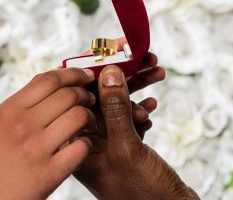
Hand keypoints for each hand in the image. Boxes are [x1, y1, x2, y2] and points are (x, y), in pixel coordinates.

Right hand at [0, 68, 97, 199]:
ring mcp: (34, 150)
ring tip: (90, 123)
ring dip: (89, 117)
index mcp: (6, 111)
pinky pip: (80, 149)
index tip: (83, 75)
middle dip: (85, 93)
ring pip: (78, 117)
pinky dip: (86, 144)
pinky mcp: (47, 175)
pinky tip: (83, 147)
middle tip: (90, 98)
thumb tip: (44, 90)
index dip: (71, 73)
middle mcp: (20, 125)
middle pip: (67, 94)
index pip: (47, 79)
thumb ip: (17, 109)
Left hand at [74, 65, 199, 199]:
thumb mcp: (127, 148)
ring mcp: (103, 143)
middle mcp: (84, 139)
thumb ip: (114, 110)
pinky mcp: (121, 147)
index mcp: (74, 140)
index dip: (95, 66)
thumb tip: (107, 71)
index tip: (117, 47)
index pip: (76, 92)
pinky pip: (126, 118)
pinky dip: (140, 108)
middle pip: (96, 93)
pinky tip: (152, 105)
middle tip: (144, 54)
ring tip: (158, 71)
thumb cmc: (142, 193)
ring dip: (135, 86)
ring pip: (114, 103)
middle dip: (121, 72)